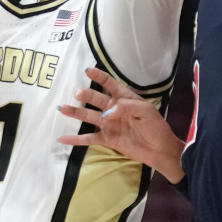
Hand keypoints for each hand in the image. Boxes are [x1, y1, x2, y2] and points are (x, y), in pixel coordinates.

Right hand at [58, 67, 184, 181]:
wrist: (159, 150)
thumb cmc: (155, 127)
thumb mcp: (145, 111)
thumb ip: (126, 106)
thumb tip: (107, 112)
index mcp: (125, 99)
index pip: (110, 84)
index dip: (99, 77)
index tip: (87, 71)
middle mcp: (114, 110)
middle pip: (97, 99)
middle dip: (87, 95)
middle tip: (78, 93)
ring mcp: (109, 125)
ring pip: (89, 116)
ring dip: (76, 113)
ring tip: (62, 108)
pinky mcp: (107, 139)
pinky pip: (89, 138)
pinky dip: (75, 139)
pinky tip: (62, 138)